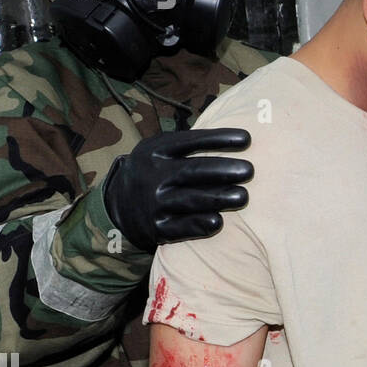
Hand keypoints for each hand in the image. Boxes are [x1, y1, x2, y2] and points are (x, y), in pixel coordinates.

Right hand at [103, 128, 252, 251]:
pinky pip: (181, 228)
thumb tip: (239, 138)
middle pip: (192, 171)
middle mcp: (153, 175)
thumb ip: (189, 144)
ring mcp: (154, 203)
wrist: (118, 204)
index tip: (247, 139)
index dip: (219, 139)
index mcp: (156, 151)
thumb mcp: (160, 149)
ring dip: (218, 199)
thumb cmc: (154, 170)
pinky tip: (217, 221)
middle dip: (222, 170)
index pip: (191, 142)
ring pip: (190, 200)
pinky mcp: (157, 228)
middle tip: (249, 170)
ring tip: (243, 196)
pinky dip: (199, 225)